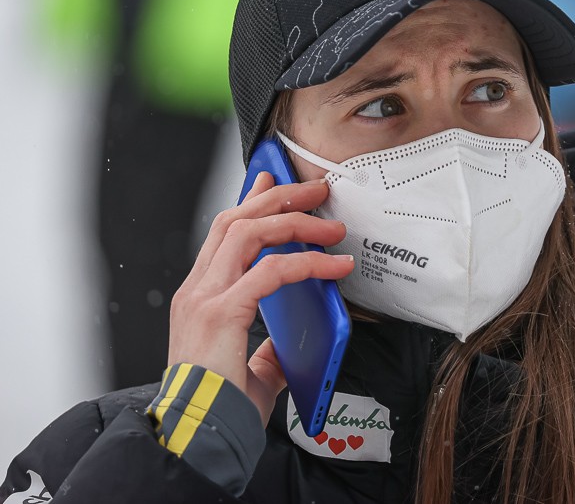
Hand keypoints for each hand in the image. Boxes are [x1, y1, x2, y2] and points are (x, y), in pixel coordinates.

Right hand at [167, 172, 353, 422]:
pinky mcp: (221, 313)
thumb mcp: (249, 371)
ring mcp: (205, 298)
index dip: (250, 201)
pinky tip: (335, 267)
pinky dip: (308, 263)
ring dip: (295, 220)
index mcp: (199, 297)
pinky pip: (271, 272)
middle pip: (237, 221)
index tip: (272, 180)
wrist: (196, 436)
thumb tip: (287, 344)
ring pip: (249, 233)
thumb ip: (266, 352)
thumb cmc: (218, 407)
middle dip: (279, 197)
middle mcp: (197, 290)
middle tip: (315, 190)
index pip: (225, 234)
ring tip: (331, 224)